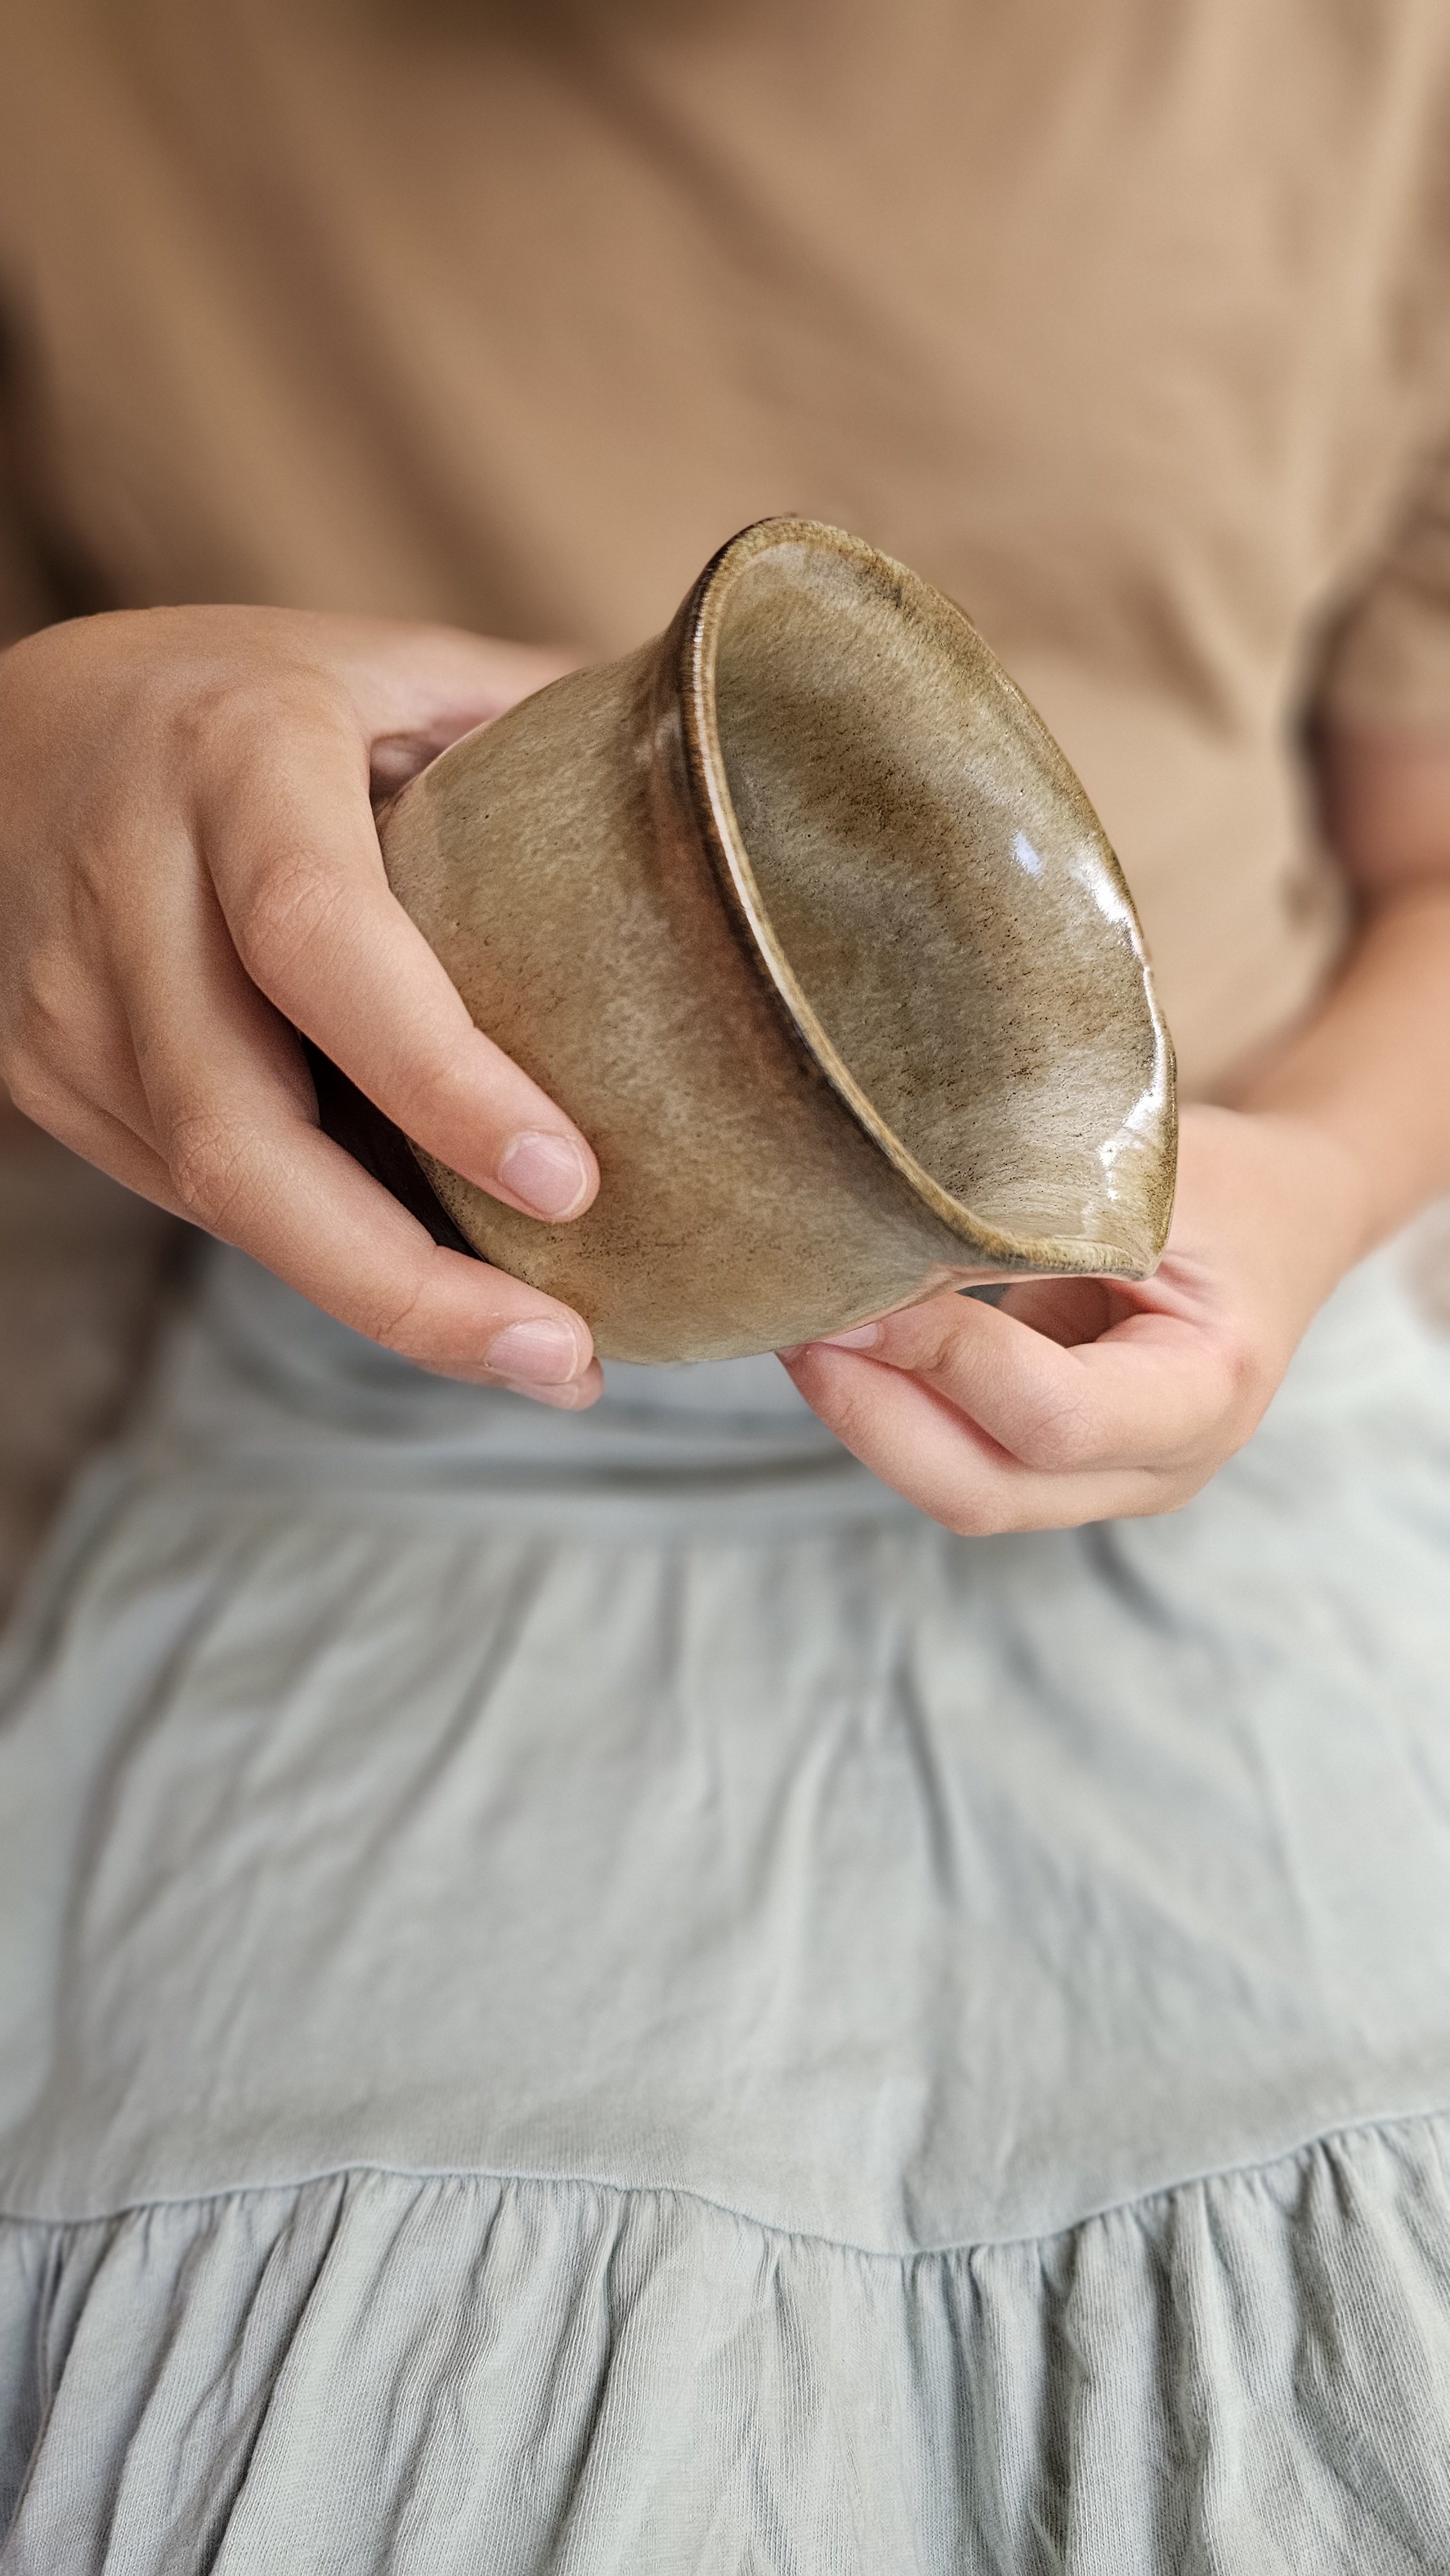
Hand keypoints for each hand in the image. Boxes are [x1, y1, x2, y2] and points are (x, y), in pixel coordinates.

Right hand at [0, 605, 603, 1403]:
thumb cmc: (238, 698)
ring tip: (538, 1355)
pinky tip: (432, 1291)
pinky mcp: (48, 1082)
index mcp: (232, 759)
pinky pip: (201, 1200)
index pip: (318, 937)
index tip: (574, 1182)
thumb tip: (735, 777)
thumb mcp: (380, 666)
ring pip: (220, 1199)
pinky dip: (324, 1254)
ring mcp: (67, 1004)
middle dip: (407, 1282)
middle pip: (244, 1136)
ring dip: (382, 1300)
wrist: (0, 734)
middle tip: (567, 1360)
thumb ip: (529, 721)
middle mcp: (128, 888)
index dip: (439, 1076)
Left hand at [781, 1104, 1370, 1530]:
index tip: (858, 1290)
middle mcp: (1162, 1468)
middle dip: (869, 1413)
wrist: (1284, 1224)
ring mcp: (1109, 1486)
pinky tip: (840, 1344)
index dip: (941, 1360)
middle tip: (793, 1323)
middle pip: (985, 1490)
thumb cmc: (1224, 1184)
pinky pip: (957, 1462)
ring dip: (864, 1417)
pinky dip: (888, 1412)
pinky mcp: (1058, 1474)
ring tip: (799, 1326)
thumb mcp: (1148, 1174)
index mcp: (1207, 1389)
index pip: (1051, 1415)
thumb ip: (1036, 1214)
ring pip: (959, 1489)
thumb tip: (878, 1227)